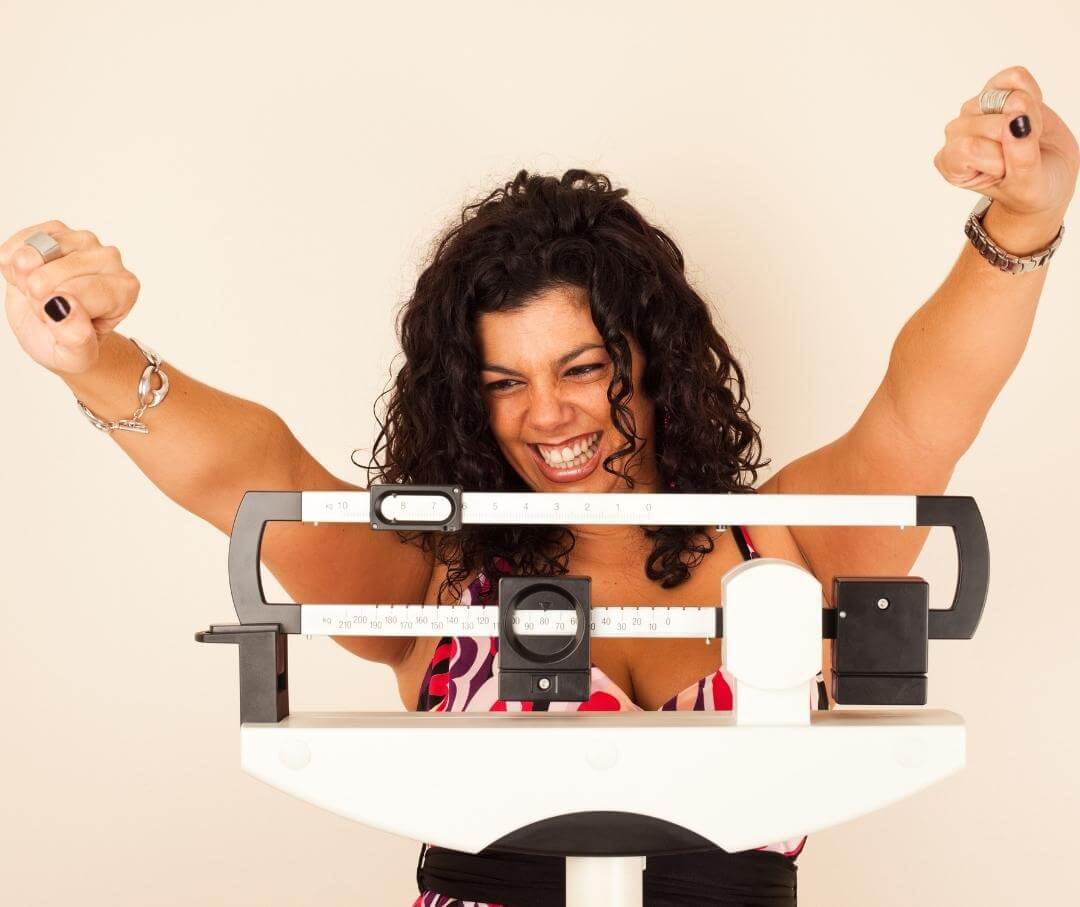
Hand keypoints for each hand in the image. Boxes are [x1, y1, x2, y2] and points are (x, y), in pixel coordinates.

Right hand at [1, 220, 140, 374]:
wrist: (54, 328)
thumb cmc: (71, 342)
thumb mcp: (77, 357)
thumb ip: (77, 340)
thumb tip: (64, 309)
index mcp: (124, 289)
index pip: (78, 295)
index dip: (57, 313)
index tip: (63, 322)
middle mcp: (110, 259)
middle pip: (53, 275)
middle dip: (39, 297)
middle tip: (51, 307)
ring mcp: (82, 240)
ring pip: (33, 253)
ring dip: (24, 278)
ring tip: (38, 291)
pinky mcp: (55, 229)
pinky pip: (19, 242)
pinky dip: (12, 263)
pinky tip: (25, 275)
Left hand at [934, 65, 1078, 219]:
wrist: (1047, 174)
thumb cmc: (1030, 187)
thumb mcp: (1027, 184)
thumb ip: (1021, 157)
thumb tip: (1018, 118)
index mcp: (951, 163)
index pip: (970, 148)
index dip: (1000, 158)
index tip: (1008, 171)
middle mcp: (956, 134)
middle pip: (990, 122)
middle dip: (1019, 137)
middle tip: (1025, 152)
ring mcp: (973, 110)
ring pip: (1004, 98)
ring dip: (1029, 116)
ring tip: (1029, 135)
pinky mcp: (996, 89)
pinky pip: (1016, 77)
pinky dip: (1033, 93)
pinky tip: (1030, 113)